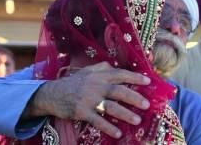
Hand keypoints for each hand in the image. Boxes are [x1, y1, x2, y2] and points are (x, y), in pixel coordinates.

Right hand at [22, 62, 150, 138]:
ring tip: (137, 120)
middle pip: (119, 91)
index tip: (149, 82)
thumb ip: (103, 68)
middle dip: (134, 97)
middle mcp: (96, 85)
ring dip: (125, 114)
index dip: (135, 77)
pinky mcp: (81, 112)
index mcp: (99, 75)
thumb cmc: (74, 82)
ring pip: (111, 107)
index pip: (121, 74)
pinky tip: (118, 133)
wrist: (52, 93)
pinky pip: (97, 120)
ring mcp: (89, 99)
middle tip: (147, 104)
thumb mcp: (88, 71)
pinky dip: (108, 127)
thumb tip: (118, 67)